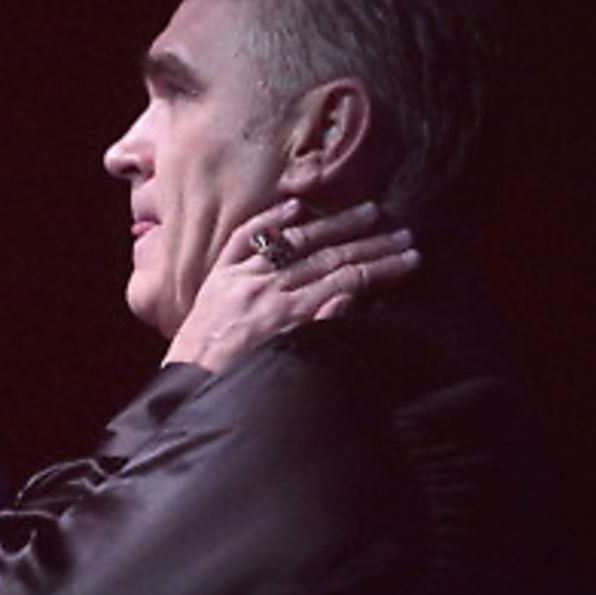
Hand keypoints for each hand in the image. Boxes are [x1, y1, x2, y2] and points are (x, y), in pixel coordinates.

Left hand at [162, 200, 419, 372]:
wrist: (184, 389)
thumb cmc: (234, 386)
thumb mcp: (279, 367)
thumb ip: (315, 332)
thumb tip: (349, 298)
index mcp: (283, 315)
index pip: (346, 281)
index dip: (382, 268)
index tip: (412, 259)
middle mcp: (263, 288)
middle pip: (329, 257)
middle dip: (371, 244)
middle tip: (404, 233)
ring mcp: (239, 277)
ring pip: (295, 241)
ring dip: (335, 224)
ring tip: (369, 211)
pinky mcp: (218, 277)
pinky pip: (245, 239)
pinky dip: (270, 220)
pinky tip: (296, 204)